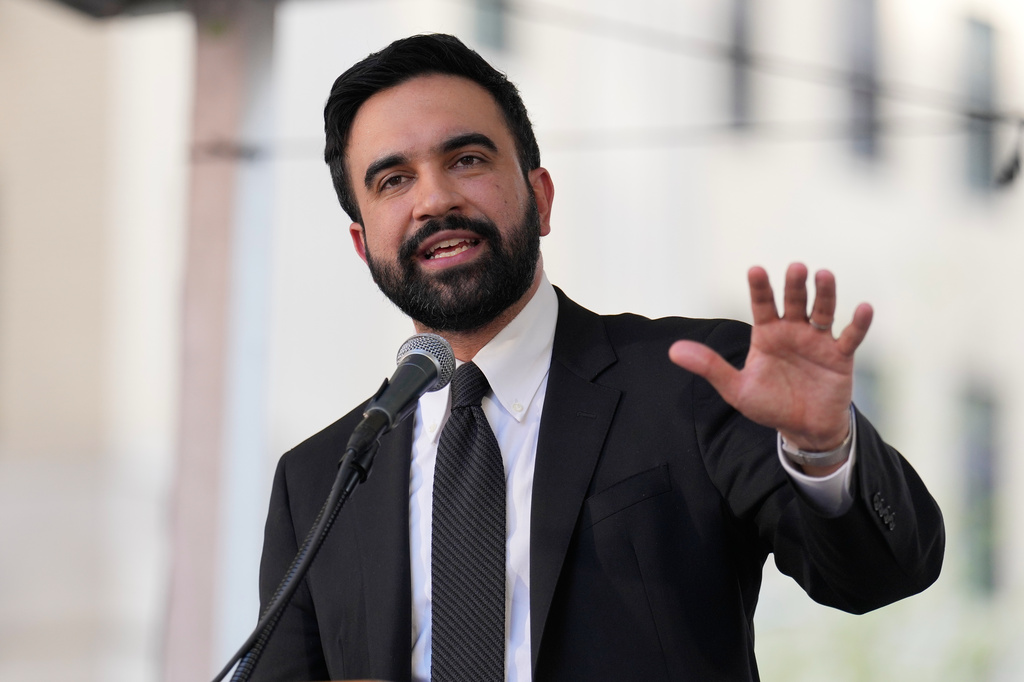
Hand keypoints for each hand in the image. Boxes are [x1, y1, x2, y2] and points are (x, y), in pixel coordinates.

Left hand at [669, 263, 871, 451]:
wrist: (802, 430)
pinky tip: (864, 307)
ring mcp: (818, 341)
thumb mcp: (736, 388)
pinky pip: (850, 337)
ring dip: (824, 294)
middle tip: (796, 268)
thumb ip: (710, 367)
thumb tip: (673, 351)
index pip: (762, 305)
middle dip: (795, 285)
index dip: (759, 288)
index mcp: (766, 334)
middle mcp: (793, 331)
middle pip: (794, 302)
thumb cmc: (769, 404)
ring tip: (824, 274)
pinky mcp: (840, 356)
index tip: (755, 270)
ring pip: (822, 312)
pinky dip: (858, 323)